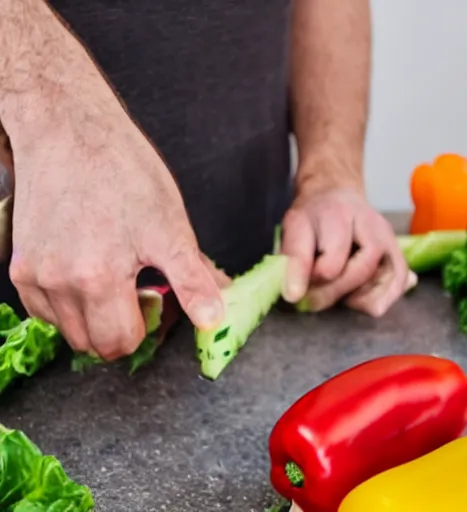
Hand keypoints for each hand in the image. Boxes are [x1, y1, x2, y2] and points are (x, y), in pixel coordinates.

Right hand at [7, 95, 227, 360]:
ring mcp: (33, 274)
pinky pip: (42, 308)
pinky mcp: (18, 262)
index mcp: (99, 279)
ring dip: (92, 317)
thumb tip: (213, 320)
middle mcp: (59, 283)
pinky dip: (66, 304)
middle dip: (119, 328)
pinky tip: (83, 274)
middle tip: (134, 292)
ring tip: (109, 277)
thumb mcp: (170, 227)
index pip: (120, 342)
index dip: (143, 329)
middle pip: (92, 342)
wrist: (71, 129)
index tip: (151, 303)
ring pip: (67, 329)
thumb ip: (192, 280)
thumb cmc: (124, 172)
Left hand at [281, 187, 414, 316]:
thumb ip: (293, 260)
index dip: (312, 280)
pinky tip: (358, 301)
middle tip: (313, 300)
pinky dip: (382, 298)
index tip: (293, 295)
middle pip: (362, 269)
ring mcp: (388, 236)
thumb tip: (293, 295)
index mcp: (337, 212)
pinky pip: (399, 279)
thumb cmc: (312, 218)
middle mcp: (369, 221)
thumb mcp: (292, 230)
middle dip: (335, 292)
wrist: (334, 196)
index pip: (330, 256)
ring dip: (361, 298)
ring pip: (387, 276)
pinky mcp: (397, 249)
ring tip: (338, 300)